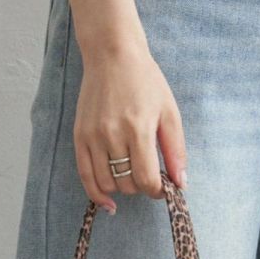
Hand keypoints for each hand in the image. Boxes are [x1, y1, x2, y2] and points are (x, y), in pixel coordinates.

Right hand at [73, 35, 186, 212]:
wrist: (112, 55)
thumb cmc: (145, 82)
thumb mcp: (169, 112)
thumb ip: (175, 150)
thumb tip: (180, 184)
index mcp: (138, 129)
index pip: (146, 178)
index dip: (157, 190)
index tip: (162, 187)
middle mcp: (112, 135)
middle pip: (126, 184)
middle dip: (141, 187)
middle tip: (148, 176)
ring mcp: (92, 136)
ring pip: (106, 184)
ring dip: (122, 189)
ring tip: (131, 179)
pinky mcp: (79, 136)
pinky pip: (85, 176)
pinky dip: (96, 194)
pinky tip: (108, 203)